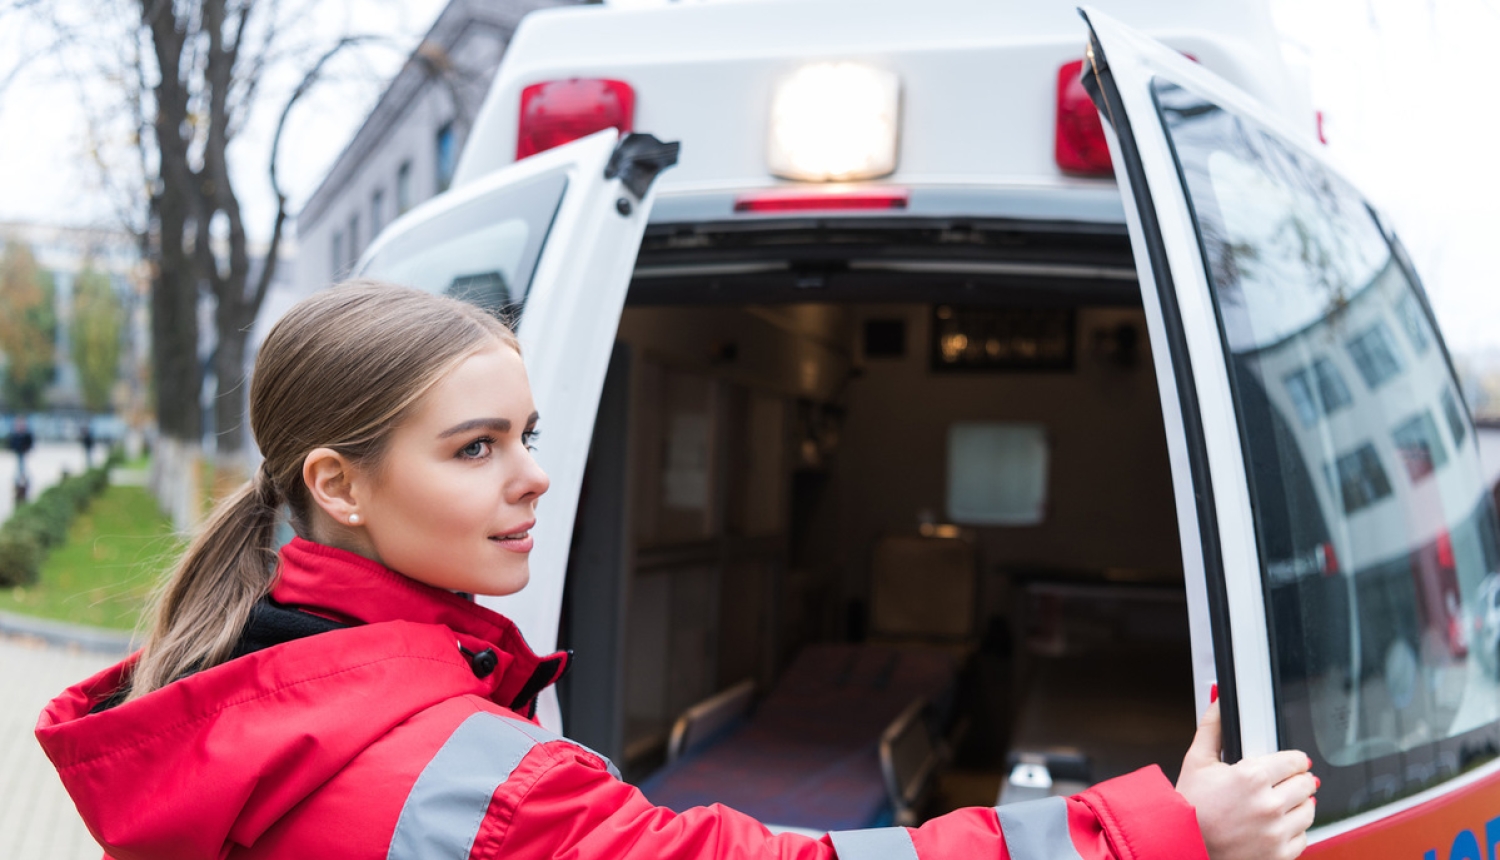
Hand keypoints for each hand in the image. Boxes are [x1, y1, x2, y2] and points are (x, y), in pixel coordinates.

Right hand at [1175, 697, 1317, 859]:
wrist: (1182, 844)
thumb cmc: (1188, 805)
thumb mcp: (1196, 760)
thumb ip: (1213, 726)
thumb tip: (1218, 699)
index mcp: (1251, 777)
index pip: (1296, 760)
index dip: (1292, 760)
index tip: (1288, 764)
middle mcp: (1268, 805)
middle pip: (1306, 784)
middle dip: (1295, 780)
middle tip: (1280, 783)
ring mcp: (1275, 832)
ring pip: (1309, 810)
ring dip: (1297, 804)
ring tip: (1278, 803)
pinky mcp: (1279, 854)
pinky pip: (1303, 837)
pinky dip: (1293, 831)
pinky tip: (1274, 825)